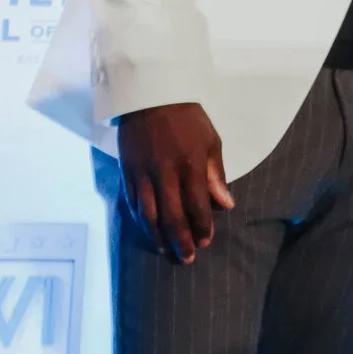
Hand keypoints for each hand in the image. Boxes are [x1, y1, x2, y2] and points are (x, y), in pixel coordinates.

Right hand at [114, 102, 234, 263]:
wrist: (149, 95)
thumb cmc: (186, 117)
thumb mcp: (210, 141)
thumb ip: (216, 175)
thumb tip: (225, 205)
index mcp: (189, 166)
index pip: (197, 205)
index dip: (202, 226)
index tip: (207, 241)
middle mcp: (164, 174)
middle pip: (172, 217)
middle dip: (181, 240)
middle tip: (187, 258)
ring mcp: (142, 174)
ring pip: (149, 215)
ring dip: (158, 237)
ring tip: (167, 251)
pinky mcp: (127, 172)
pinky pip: (133, 203)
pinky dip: (141, 221)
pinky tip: (148, 231)